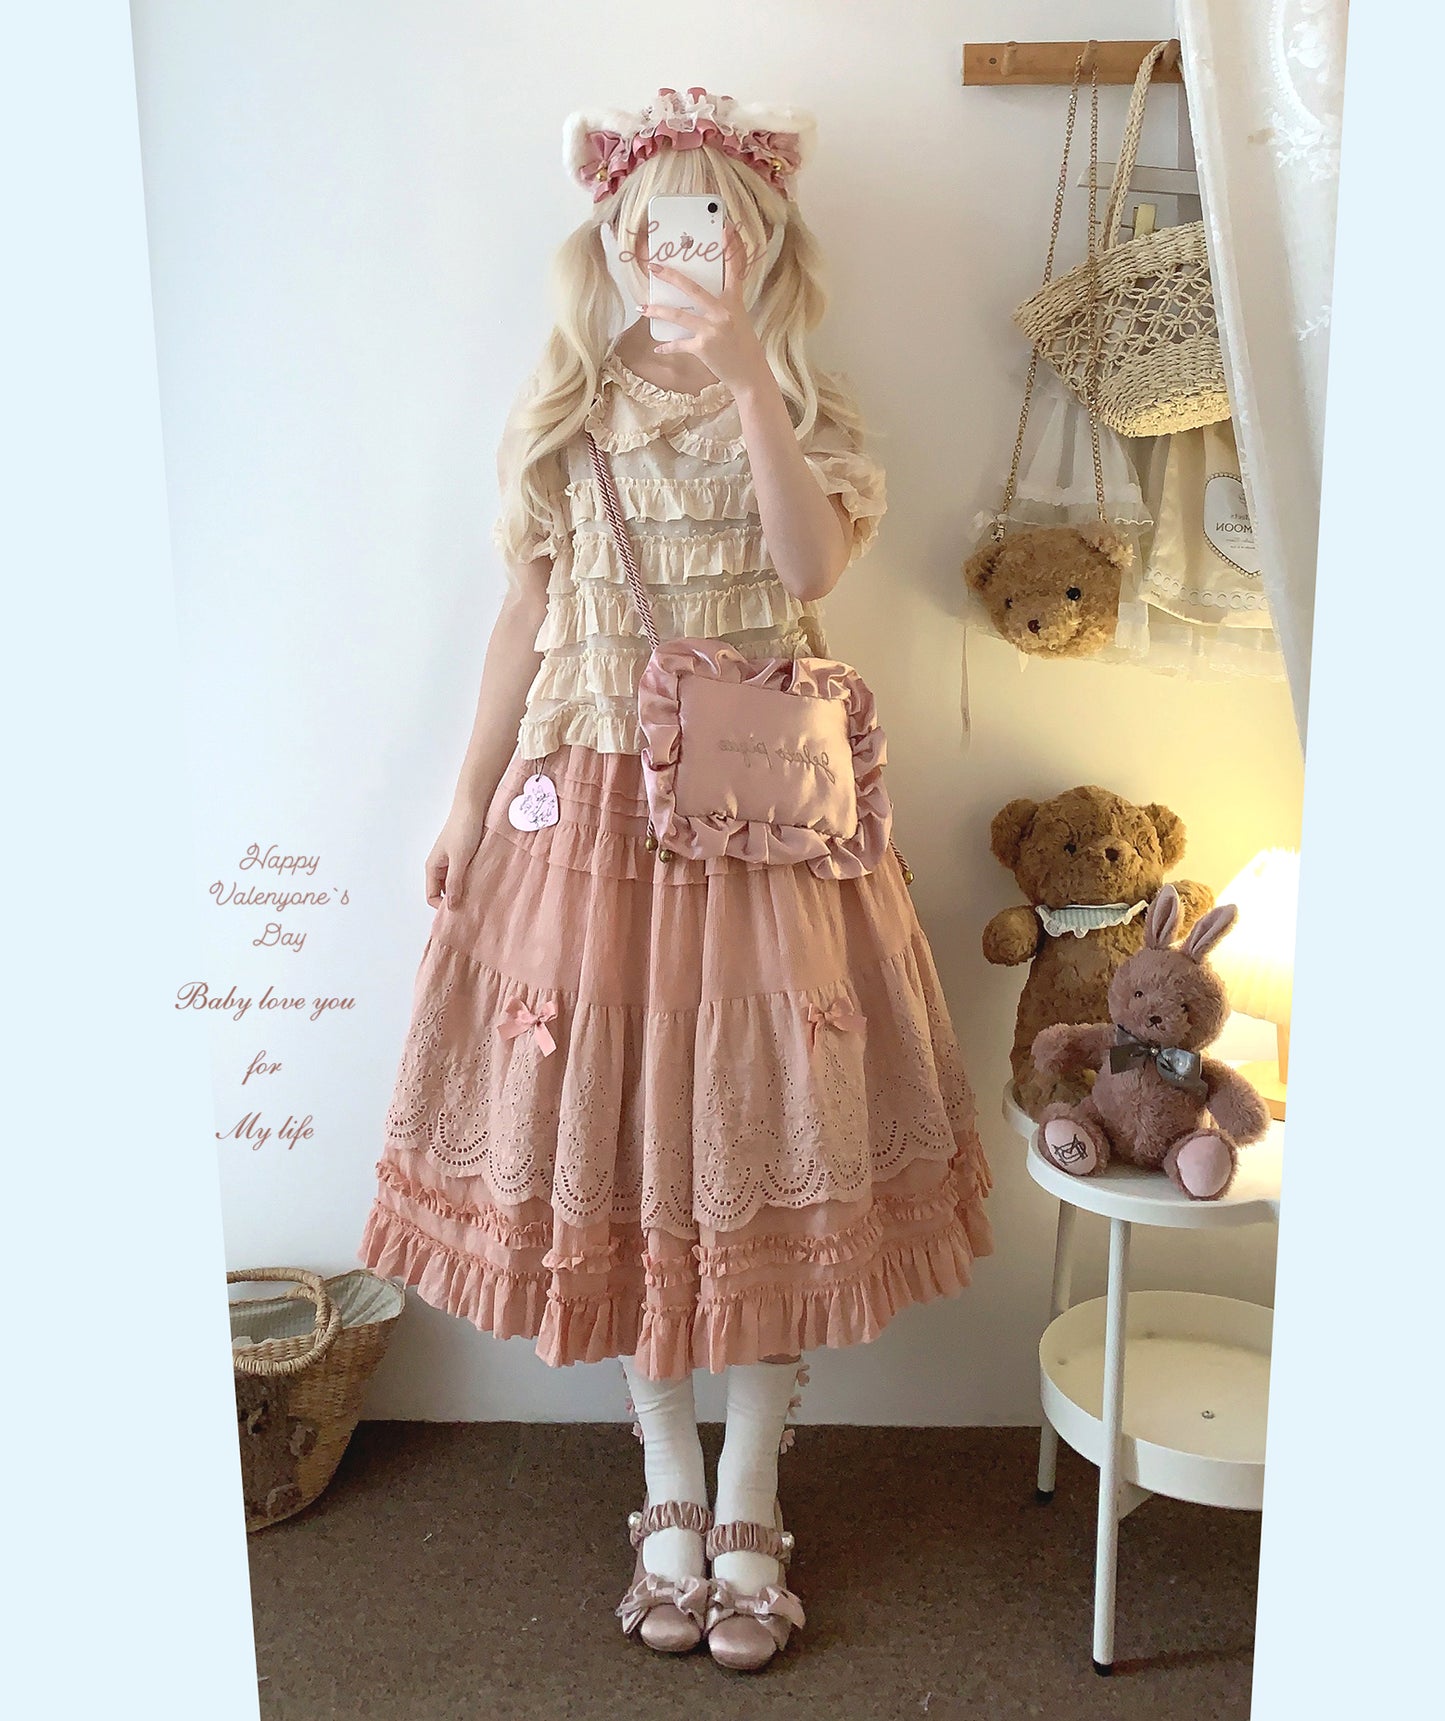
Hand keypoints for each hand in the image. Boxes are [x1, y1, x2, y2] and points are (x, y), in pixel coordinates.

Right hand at [425, 803, 485, 907]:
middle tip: (471, 908)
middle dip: (453, 900)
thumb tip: (450, 906)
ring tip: (478, 896)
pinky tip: (482, 883)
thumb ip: (454, 882)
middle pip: (442, 892)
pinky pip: (463, 874)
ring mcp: (451, 861)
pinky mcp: (463, 856)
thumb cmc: (463, 830)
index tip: (459, 913)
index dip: (442, 907)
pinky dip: (470, 881)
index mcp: (432, 867)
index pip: (431, 896)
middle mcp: (439, 866)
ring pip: (454, 883)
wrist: (473, 807)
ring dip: (463, 891)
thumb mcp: (459, 859)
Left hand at [639, 220, 773, 397]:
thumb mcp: (740, 320)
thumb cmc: (745, 347)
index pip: (733, 270)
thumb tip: (701, 298)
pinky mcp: (702, 348)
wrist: (750, 375)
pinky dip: (668, 347)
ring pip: (678, 315)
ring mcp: (711, 330)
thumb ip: (724, 306)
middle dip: (671, 276)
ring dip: (658, 311)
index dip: (730, 249)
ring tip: (643, 307)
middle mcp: (722, 313)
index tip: (726, 229)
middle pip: (693, 289)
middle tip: (654, 266)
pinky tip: (658, 348)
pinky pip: (679, 345)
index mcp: (734, 302)